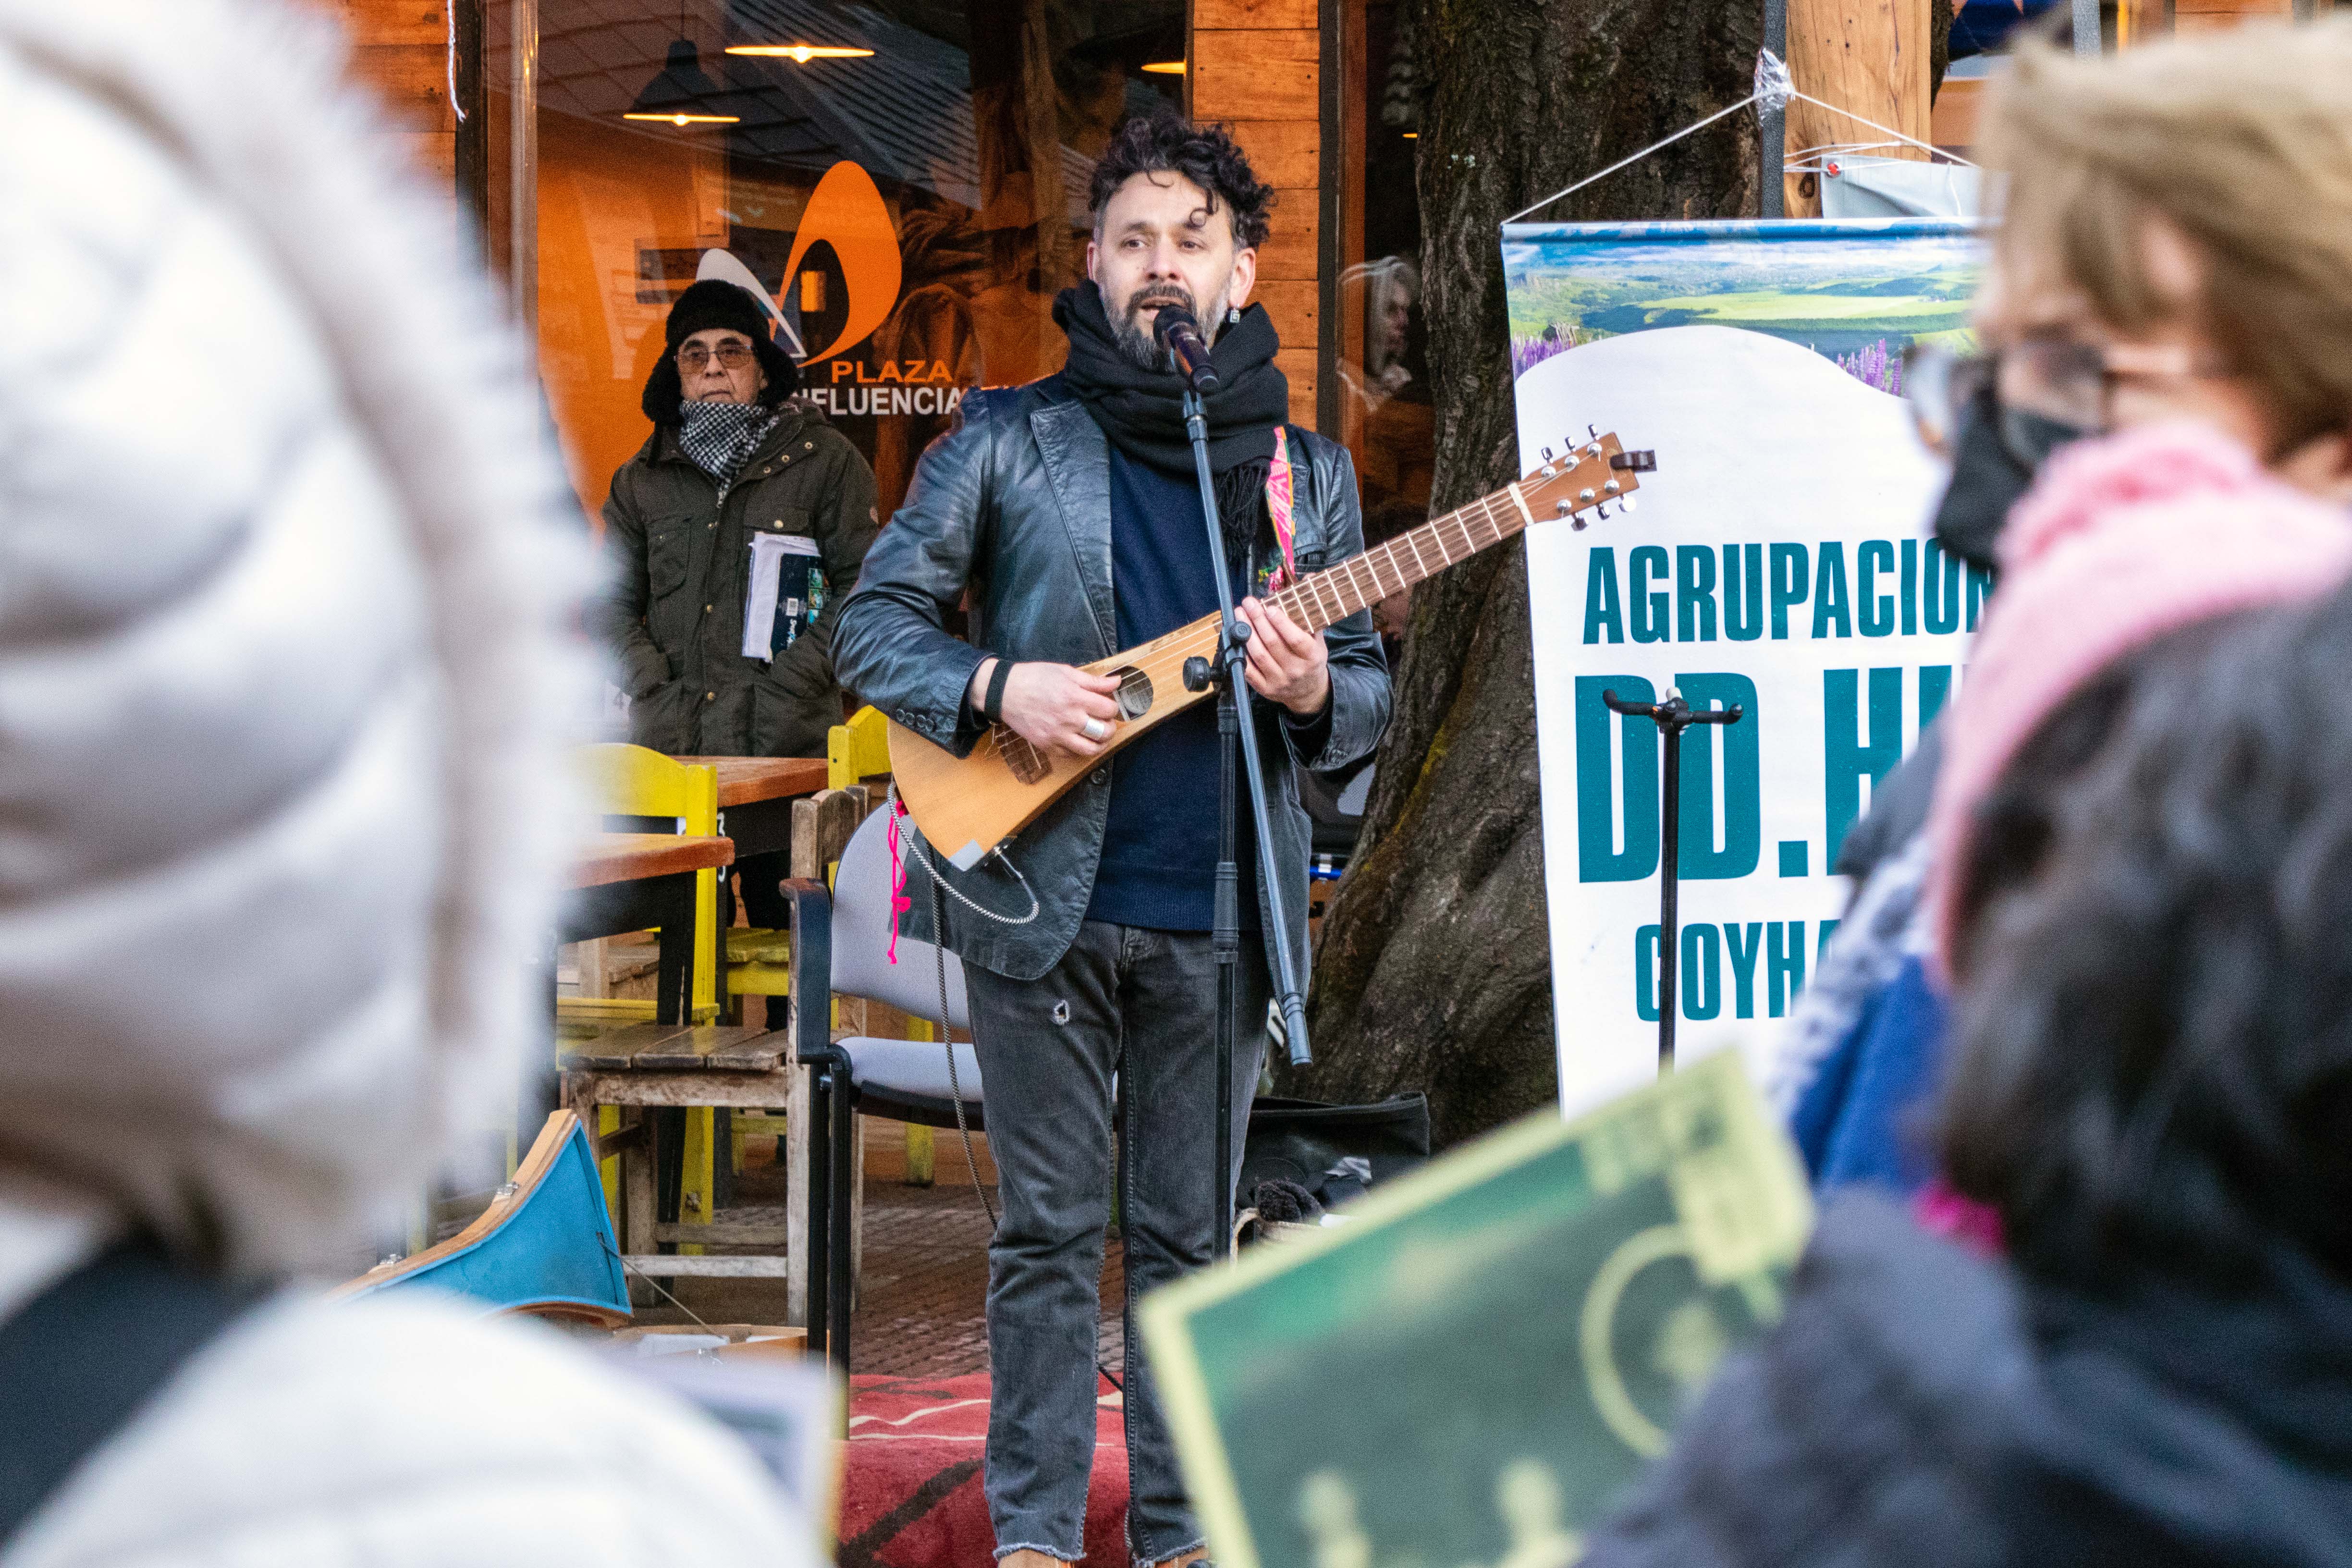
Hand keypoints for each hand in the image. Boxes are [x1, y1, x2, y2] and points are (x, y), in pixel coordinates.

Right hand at [972, 658, 1122, 759]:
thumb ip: (1093, 681)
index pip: (1109, 709)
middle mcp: (1068, 719)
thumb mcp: (1065, 672)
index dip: (1112, 707)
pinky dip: (1079, 749)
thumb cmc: (1034, 678)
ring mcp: (1057, 735)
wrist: (1004, 692)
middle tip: (1104, 721)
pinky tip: (1077, 738)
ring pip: (1091, 749)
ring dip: (1100, 744)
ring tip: (1097, 735)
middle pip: (1104, 732)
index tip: (1106, 705)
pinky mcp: (1047, 746)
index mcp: (1074, 697)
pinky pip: (1071, 755)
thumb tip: (1117, 682)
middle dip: (1110, 727)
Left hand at [1238, 596, 1329, 715]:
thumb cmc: (1311, 660)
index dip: (1281, 623)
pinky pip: (1249, 669)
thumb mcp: (1318, 639)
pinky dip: (1241, 652)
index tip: (1269, 607)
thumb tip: (1308, 579)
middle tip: (1248, 603)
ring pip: (1258, 654)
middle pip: (1272, 643)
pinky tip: (1236, 636)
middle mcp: (1295, 670)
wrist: (1308, 691)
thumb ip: (1310, 611)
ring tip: (1239, 614)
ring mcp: (1279, 680)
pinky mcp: (1265, 689)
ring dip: (1247, 632)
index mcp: (1312, 656)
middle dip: (1258, 620)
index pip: (1296, 639)